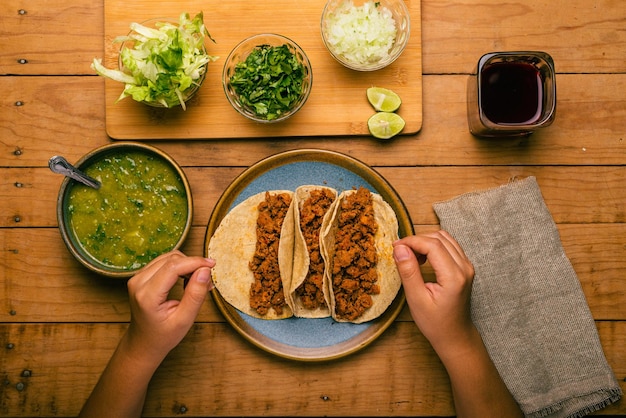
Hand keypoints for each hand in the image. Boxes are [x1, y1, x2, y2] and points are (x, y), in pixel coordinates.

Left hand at [124, 251, 215, 363]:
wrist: (144, 343)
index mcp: (147, 296)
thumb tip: (205, 271)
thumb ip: (195, 295)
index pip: (173, 267)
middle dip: (193, 264)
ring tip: (196, 282)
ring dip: (186, 265)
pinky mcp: (141, 276)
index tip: (212, 265)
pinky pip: (163, 262)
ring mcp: (137, 278)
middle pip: (171, 259)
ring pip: (168, 258)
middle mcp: (138, 283)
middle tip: (206, 280)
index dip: (195, 262)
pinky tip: (186, 279)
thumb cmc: (163, 336)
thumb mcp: (185, 320)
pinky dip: (179, 266)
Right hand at [392, 231, 474, 354]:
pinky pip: (449, 246)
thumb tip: (399, 248)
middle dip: (417, 240)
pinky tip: (422, 258)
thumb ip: (408, 272)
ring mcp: (467, 266)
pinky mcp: (465, 267)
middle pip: (439, 238)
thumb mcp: (416, 300)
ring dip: (425, 241)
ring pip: (445, 238)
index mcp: (454, 276)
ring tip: (410, 255)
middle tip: (400, 252)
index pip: (432, 245)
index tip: (395, 246)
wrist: (455, 335)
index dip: (411, 241)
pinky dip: (433, 246)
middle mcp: (465, 267)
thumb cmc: (436, 323)